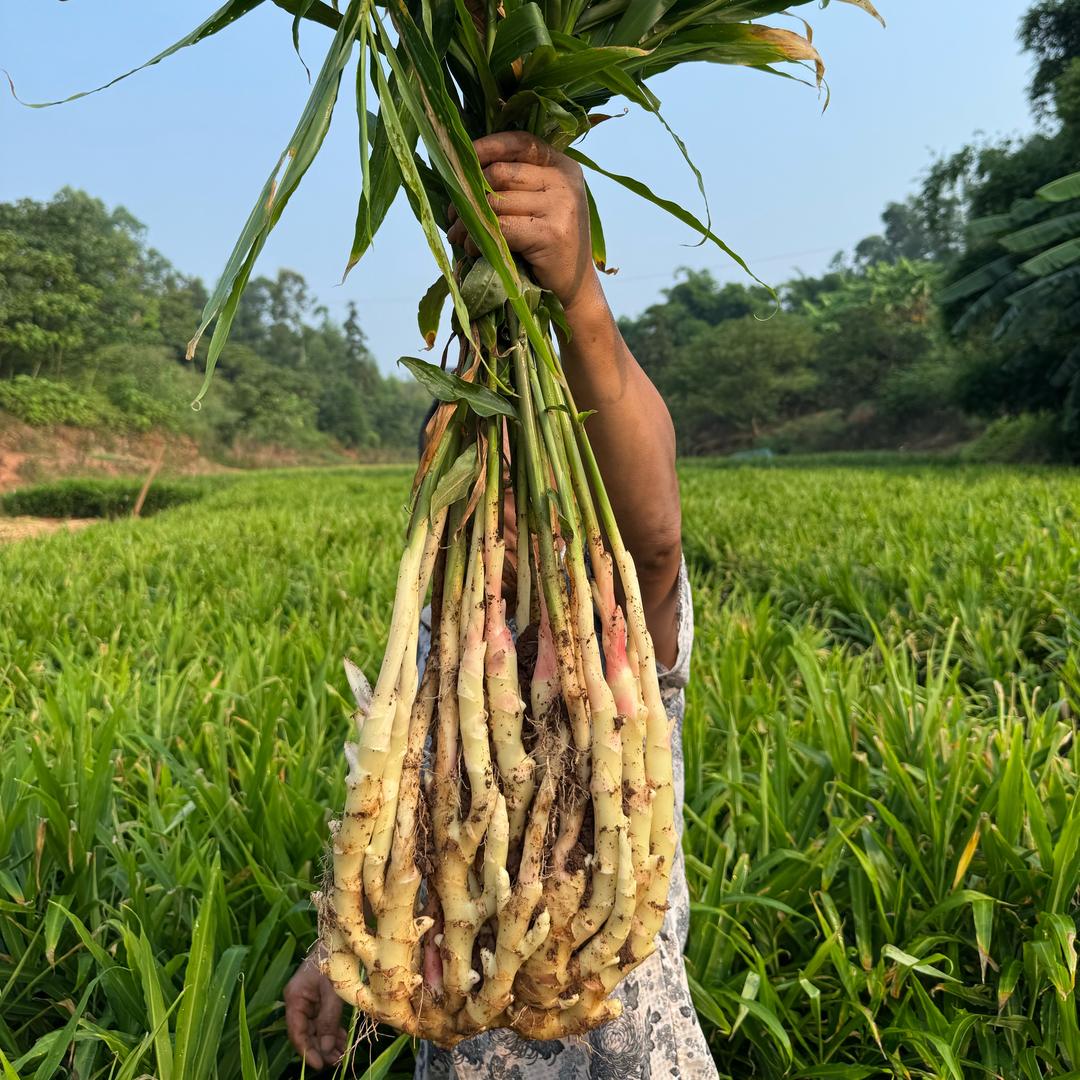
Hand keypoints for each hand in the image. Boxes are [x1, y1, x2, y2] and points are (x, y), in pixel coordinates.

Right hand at [284, 954, 347, 1069]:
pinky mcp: (320, 998)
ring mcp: (309, 1000)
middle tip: (335, 1062)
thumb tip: (325, 1048)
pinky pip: (323, 1020)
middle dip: (319, 1048)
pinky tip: (341, 1042)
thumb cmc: (335, 959)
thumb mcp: (333, 990)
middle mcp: (299, 1001)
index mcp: (295, 997)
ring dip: (327, 1042)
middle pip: (306, 1032)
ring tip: (340, 1056)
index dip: (306, 1050)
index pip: (296, 1031)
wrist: (343, 937)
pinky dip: (331, 1031)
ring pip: (316, 1028)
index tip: (318, 1065)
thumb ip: (328, 1019)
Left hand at [447, 131, 599, 313]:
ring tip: (458, 235)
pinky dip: (480, 238)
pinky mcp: (551, 233)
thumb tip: (465, 172)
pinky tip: (473, 248)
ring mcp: (560, 206)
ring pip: (496, 202)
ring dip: (469, 221)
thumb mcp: (543, 204)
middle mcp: (564, 181)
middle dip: (469, 194)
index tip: (460, 159)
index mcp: (562, 166)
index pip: (520, 143)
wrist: (576, 285)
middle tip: (452, 214)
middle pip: (501, 173)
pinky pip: (502, 228)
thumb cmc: (549, 244)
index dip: (487, 146)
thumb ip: (518, 184)